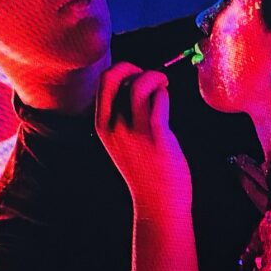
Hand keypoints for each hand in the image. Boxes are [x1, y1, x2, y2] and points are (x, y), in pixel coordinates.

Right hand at [94, 63, 191, 221]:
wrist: (158, 204)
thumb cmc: (146, 173)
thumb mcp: (122, 144)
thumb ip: (122, 120)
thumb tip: (136, 92)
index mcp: (102, 125)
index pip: (103, 83)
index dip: (121, 70)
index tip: (137, 75)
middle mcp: (114, 125)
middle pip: (114, 77)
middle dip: (133, 67)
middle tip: (150, 76)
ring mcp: (134, 131)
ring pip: (139, 85)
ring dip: (154, 77)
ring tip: (164, 85)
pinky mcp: (156, 136)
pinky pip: (159, 101)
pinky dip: (164, 92)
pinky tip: (168, 97)